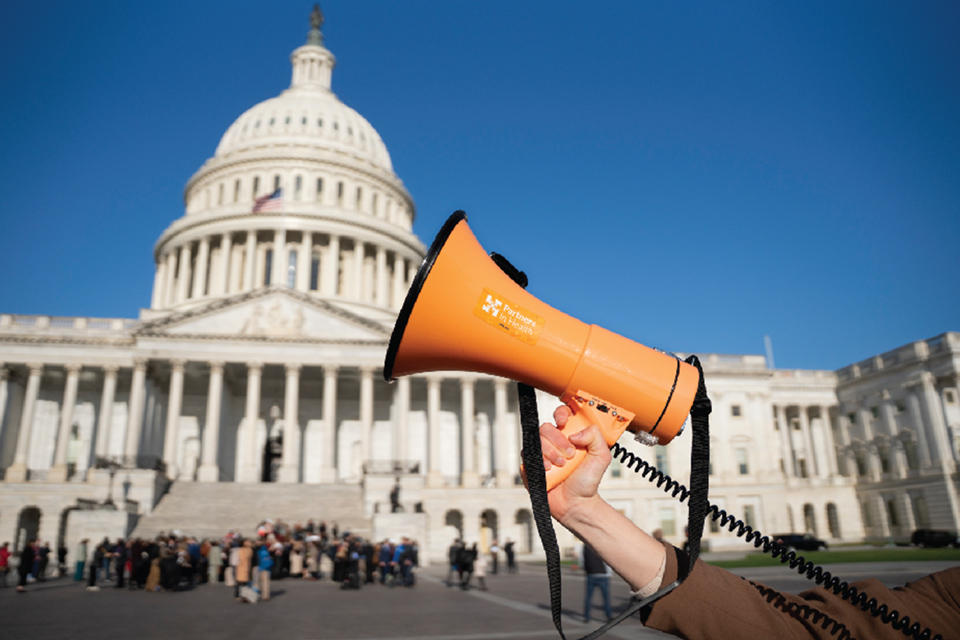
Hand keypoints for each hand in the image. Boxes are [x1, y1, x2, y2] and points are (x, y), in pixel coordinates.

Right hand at [538, 405, 612, 526]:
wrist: (577, 503)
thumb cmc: (588, 481)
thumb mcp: (601, 456)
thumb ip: (595, 436)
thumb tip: (575, 433)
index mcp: (570, 436)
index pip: (561, 415)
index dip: (560, 414)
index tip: (564, 422)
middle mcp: (554, 442)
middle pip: (545, 427)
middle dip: (557, 440)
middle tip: (569, 454)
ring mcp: (541, 454)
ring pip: (535, 440)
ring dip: (549, 452)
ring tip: (561, 465)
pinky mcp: (531, 466)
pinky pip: (527, 456)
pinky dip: (538, 462)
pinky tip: (548, 470)